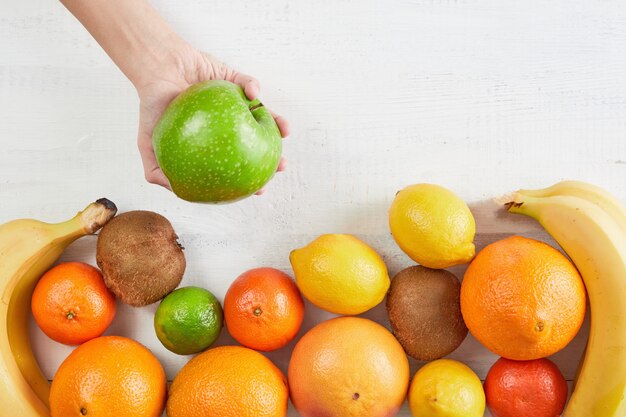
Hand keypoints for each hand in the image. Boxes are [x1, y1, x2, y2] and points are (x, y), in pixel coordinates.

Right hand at [135, 42, 288, 191]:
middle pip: (257, 145)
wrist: (154, 69)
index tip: (260, 190)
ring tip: (284, 130)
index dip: (250, 180)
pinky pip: (249, 85)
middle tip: (282, 166)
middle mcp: (229, 127)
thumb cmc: (154, 107)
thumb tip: (176, 191)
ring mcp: (235, 105)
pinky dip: (254, 88)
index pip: (236, 166)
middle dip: (274, 157)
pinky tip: (254, 94)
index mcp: (214, 143)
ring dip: (277, 123)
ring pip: (264, 117)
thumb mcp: (148, 144)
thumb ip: (157, 170)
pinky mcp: (236, 82)